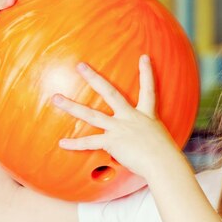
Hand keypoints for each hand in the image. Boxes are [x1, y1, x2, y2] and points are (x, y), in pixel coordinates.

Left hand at [52, 55, 180, 179]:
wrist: (162, 163)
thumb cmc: (165, 156)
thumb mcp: (160, 139)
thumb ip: (147, 137)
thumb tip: (140, 145)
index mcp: (146, 115)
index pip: (148, 90)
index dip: (147, 73)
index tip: (144, 57)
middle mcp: (130, 117)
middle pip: (110, 93)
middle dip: (94, 78)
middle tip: (80, 66)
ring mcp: (119, 128)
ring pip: (91, 115)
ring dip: (71, 106)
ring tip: (56, 98)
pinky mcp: (112, 142)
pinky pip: (90, 143)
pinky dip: (75, 144)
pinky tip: (62, 143)